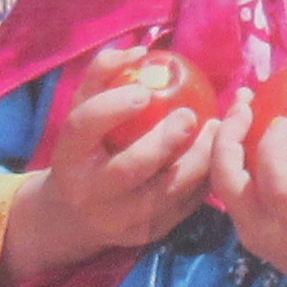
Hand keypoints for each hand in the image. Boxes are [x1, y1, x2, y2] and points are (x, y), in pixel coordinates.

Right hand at [8, 77, 217, 277]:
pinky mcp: (149, 235)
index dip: (113, 106)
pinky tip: (217, 155)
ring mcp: (121, 219)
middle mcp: (90, 191)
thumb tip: (139, 51)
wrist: (74, 217)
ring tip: (216, 130)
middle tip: (192, 116)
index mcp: (68, 155)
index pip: (84, 126)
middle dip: (167, 140)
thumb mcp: (82, 112)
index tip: (144, 92)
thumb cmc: (85, 150)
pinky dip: (206, 178)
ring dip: (200, 158)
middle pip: (131, 167)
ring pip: (169, 191)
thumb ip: (103, 77)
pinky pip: (186, 205)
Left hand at [213, 93, 286, 286]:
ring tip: (240, 109)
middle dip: (228, 136)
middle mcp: (268, 232)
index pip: (274, 182)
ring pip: (219, 183)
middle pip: (228, 181)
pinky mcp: (245, 230)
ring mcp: (251, 234)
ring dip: (223, 142)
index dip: (271, 146)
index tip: (282, 118)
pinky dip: (229, 156)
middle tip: (245, 102)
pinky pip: (227, 188)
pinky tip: (243, 129)